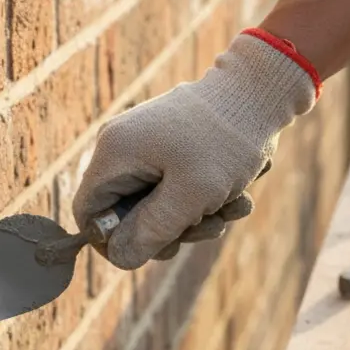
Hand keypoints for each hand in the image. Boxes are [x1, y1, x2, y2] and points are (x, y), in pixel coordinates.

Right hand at [73, 31, 318, 269]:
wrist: (261, 92)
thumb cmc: (226, 142)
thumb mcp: (190, 197)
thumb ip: (151, 231)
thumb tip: (119, 257)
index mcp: (114, 154)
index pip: (88, 214)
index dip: (114, 242)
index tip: (154, 248)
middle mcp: (121, 148)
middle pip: (125, 214)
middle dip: (168, 230)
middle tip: (209, 226)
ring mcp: (145, 147)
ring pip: (156, 206)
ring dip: (196, 218)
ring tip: (233, 204)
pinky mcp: (169, 149)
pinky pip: (175, 190)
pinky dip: (204, 199)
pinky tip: (236, 192)